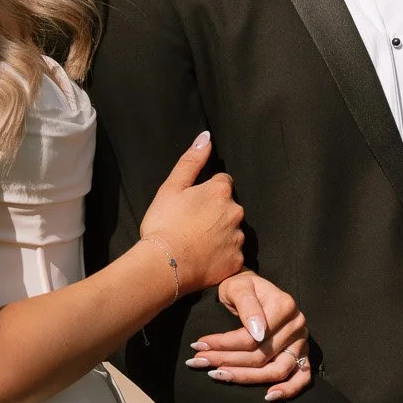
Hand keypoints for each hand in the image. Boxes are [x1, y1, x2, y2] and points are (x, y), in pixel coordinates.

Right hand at [140, 133, 244, 293]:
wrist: (164, 265)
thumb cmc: (164, 224)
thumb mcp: (171, 187)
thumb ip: (191, 161)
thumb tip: (206, 137)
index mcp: (220, 192)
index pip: (222, 183)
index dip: (206, 192)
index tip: (192, 205)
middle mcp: (235, 213)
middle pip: (229, 208)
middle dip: (215, 213)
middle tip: (191, 224)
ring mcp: (237, 239)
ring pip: (232, 231)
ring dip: (220, 234)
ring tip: (196, 243)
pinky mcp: (236, 261)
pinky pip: (232, 255)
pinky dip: (221, 256)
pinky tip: (203, 258)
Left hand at [186, 271, 312, 401]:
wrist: (252, 289)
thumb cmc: (242, 287)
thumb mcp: (238, 287)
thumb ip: (247, 306)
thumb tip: (258, 333)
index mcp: (284, 306)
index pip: (251, 337)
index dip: (223, 345)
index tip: (198, 347)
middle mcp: (297, 324)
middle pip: (261, 355)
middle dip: (227, 361)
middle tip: (199, 362)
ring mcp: (301, 341)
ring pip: (277, 370)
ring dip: (246, 378)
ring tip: (220, 376)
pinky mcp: (302, 354)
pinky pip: (302, 377)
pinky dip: (288, 390)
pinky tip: (268, 396)